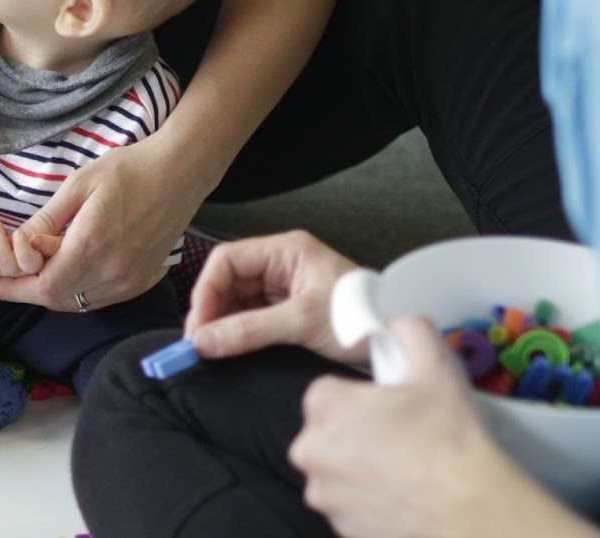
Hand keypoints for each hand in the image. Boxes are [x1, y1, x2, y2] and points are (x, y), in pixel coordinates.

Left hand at [0, 137, 198, 310]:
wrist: (181, 172)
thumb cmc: (129, 170)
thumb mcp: (78, 185)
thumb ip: (46, 221)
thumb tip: (18, 245)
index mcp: (92, 248)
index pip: (41, 287)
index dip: (10, 288)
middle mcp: (112, 274)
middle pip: (55, 300)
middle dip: (22, 290)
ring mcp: (130, 282)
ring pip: (76, 302)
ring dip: (47, 292)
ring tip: (25, 271)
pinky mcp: (142, 281)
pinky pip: (97, 298)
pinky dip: (73, 291)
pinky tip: (62, 271)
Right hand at [184, 229, 364, 364]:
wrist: (401, 342)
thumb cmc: (365, 318)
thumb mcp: (303, 323)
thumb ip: (250, 331)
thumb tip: (205, 341)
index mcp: (286, 251)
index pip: (228, 260)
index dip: (206, 290)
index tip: (198, 324)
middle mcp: (282, 264)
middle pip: (228, 281)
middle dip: (211, 310)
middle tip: (200, 342)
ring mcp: (285, 288)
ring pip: (237, 301)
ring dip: (223, 323)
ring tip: (212, 349)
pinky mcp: (289, 311)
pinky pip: (252, 317)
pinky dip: (238, 333)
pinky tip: (230, 348)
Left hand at [291, 315, 590, 537]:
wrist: (472, 513)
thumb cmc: (449, 439)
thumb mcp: (435, 365)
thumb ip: (408, 330)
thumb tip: (394, 323)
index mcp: (323, 405)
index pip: (331, 392)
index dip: (364, 400)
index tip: (393, 410)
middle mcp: (308, 450)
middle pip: (330, 432)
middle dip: (359, 434)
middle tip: (404, 440)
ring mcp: (322, 495)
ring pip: (338, 471)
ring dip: (362, 470)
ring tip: (408, 472)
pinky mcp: (338, 528)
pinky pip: (349, 506)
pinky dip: (369, 502)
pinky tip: (405, 498)